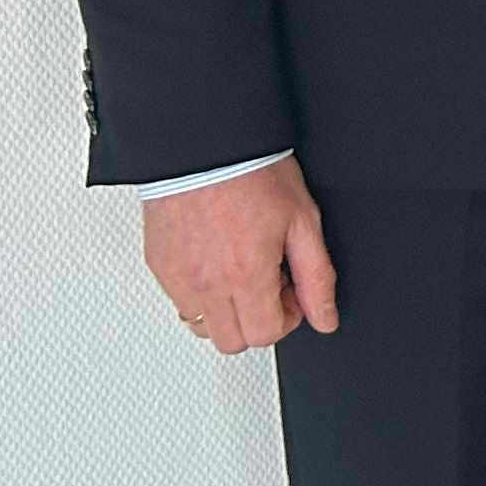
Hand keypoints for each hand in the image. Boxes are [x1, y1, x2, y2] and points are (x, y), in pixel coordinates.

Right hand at [143, 156, 335, 355]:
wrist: (205, 144)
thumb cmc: (253, 172)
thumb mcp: (302, 221)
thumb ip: (317, 277)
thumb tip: (325, 317)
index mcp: (245, 275)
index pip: (266, 335)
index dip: (288, 316)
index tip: (292, 289)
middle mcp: (206, 284)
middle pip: (233, 342)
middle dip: (257, 320)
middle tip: (269, 281)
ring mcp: (177, 277)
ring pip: (203, 328)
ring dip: (227, 311)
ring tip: (242, 271)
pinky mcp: (159, 266)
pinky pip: (180, 303)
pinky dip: (201, 294)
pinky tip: (218, 262)